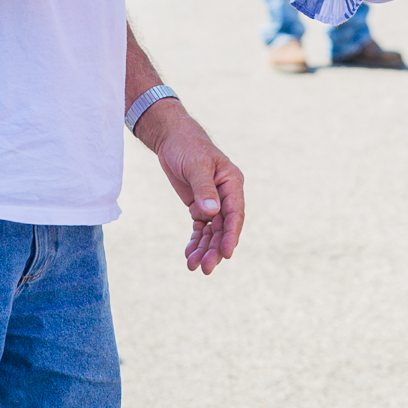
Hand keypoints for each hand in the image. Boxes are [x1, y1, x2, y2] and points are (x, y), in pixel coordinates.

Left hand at [135, 104, 244, 272]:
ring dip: (205, 249)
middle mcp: (226, 195)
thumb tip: (212, 212)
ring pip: (213, 232)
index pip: (235, 213)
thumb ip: (204, 189)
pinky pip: (201, 228)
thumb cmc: (187, 146)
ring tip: (193, 267)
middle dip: (216, 249)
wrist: (171, 139)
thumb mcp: (196, 165)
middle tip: (206, 269)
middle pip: (224, 227)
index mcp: (232, 183)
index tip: (226, 254)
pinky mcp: (200, 206)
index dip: (231, 235)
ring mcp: (213, 202)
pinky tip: (189, 254)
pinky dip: (196, 241)